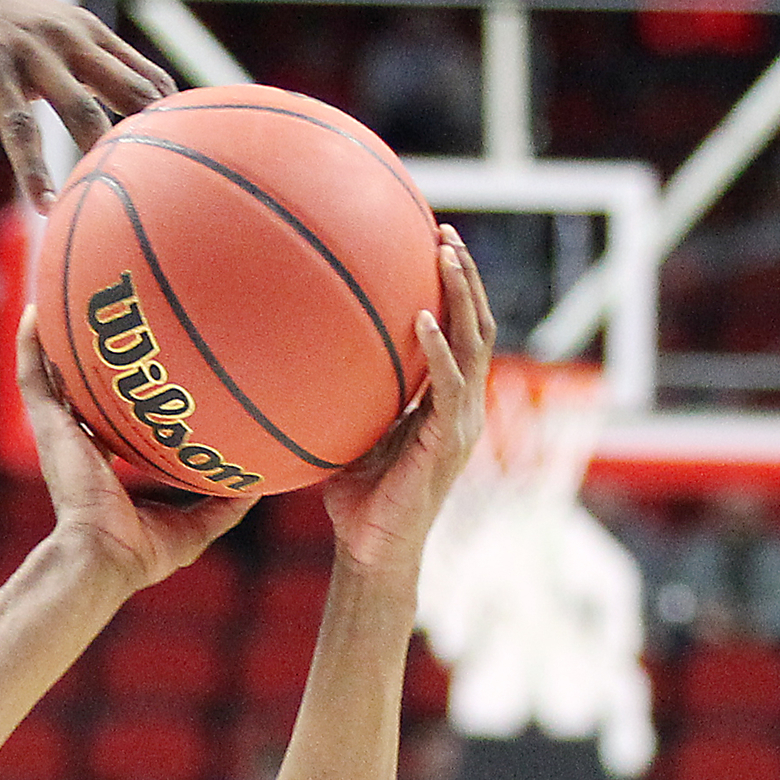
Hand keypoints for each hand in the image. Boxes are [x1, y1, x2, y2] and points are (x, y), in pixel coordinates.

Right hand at [0, 0, 175, 209]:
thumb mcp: (46, 39)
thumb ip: (83, 68)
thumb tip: (123, 113)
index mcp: (88, 33)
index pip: (145, 76)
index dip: (174, 116)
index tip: (196, 155)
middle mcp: (68, 38)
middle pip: (127, 90)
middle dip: (154, 133)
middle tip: (175, 183)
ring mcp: (31, 54)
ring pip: (80, 109)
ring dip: (101, 154)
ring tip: (116, 196)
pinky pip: (20, 129)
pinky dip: (33, 170)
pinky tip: (44, 204)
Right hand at [18, 307, 254, 593]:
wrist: (102, 557)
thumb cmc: (140, 552)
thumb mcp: (195, 526)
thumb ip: (223, 504)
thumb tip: (260, 481)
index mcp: (103, 466)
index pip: (109, 424)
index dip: (119, 400)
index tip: (137, 374)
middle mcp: (78, 445)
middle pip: (77, 391)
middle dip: (82, 360)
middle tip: (100, 324)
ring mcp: (59, 435)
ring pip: (48, 376)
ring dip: (50, 342)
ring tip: (56, 300)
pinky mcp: (49, 429)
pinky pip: (33, 378)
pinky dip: (30, 345)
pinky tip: (35, 312)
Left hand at [320, 224, 494, 576]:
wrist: (371, 549)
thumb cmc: (355, 498)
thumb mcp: (350, 433)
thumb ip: (346, 396)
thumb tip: (301, 358)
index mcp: (445, 399)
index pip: (461, 331)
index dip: (456, 288)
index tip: (435, 243)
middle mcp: (462, 403)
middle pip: (478, 324)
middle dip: (465, 275)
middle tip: (444, 230)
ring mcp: (461, 420)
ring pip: (474, 343)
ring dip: (462, 295)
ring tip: (445, 253)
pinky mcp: (448, 441)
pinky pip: (449, 386)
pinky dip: (438, 351)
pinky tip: (424, 319)